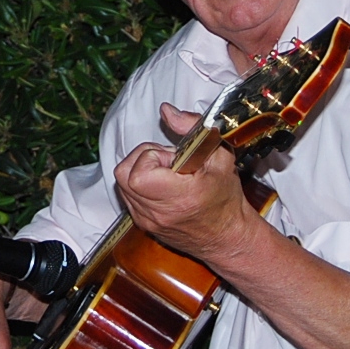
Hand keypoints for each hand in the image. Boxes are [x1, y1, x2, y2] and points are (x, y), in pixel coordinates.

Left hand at [113, 103, 255, 263]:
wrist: (227, 237)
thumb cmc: (226, 199)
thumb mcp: (220, 157)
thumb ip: (193, 128)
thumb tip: (167, 111)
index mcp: (176, 198)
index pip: (139, 171)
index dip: (155, 156)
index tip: (177, 161)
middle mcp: (156, 213)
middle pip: (124, 173)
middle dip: (145, 159)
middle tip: (170, 164)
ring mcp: (146, 221)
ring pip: (122, 184)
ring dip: (142, 171)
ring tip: (168, 175)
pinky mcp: (142, 224)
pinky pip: (128, 195)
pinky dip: (141, 185)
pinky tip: (164, 186)